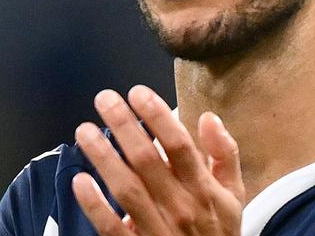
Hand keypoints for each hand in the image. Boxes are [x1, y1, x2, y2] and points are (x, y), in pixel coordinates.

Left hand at [72, 85, 244, 234]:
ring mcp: (157, 229)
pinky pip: (112, 228)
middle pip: (147, 160)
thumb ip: (225, 153)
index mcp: (203, 188)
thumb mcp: (234, 194)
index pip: (179, 145)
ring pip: (127, 189)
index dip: (158, 116)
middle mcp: (180, 206)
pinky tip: (80, 181)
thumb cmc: (218, 230)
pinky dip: (95, 206)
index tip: (138, 92)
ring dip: (104, 157)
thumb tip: (209, 117)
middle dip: (124, 126)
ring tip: (85, 130)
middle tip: (104, 99)